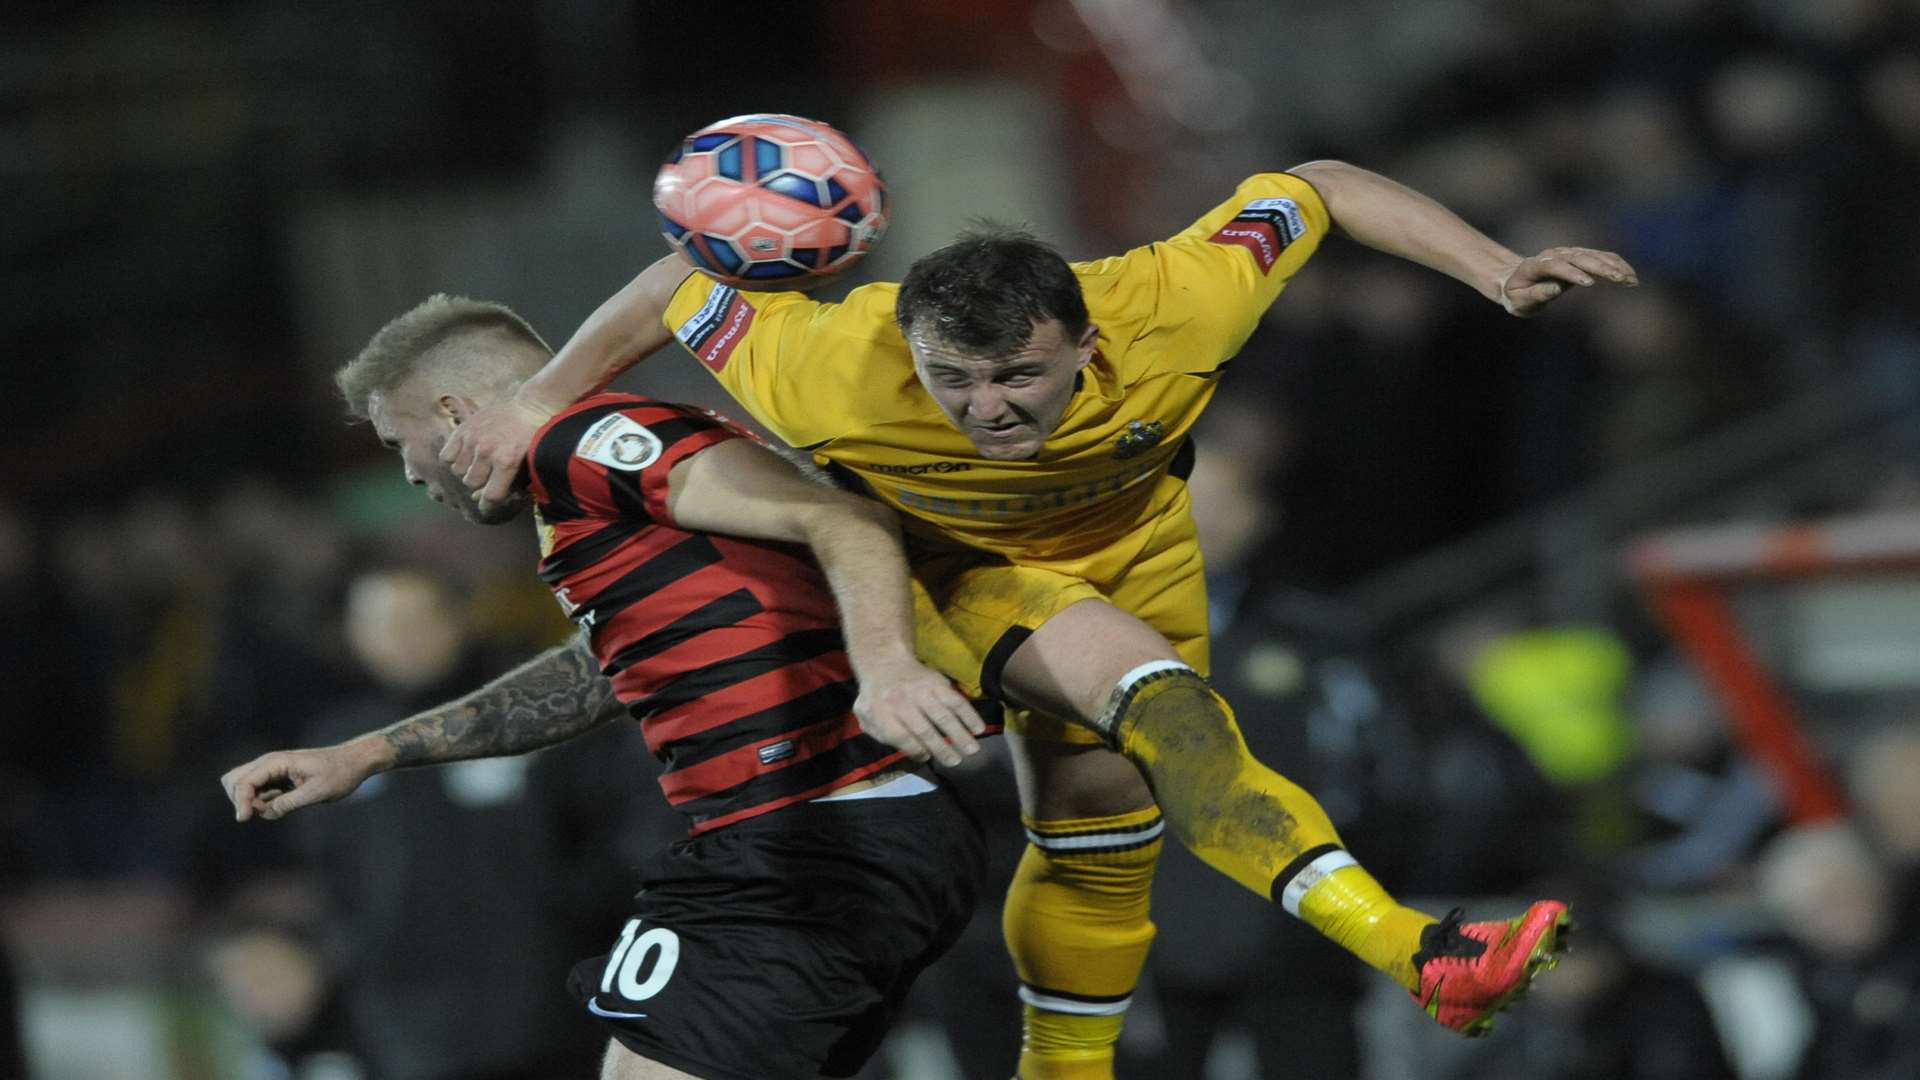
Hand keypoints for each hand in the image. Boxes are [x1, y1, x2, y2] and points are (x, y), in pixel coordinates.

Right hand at [220, 743, 380, 821]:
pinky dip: (260, 802)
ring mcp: (271, 770)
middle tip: (267, 810)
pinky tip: (284, 803)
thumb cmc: (339, 774)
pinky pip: (256, 792)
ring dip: (250, 802)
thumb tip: (265, 812)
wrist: (354, 762)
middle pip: (233, 781)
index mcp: (276, 762)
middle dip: (240, 800)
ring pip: (241, 786)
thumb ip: (290, 803)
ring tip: (279, 806)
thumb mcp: (318, 792)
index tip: (246, 819)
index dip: (240, 802)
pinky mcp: (276, 778)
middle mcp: (269, 763)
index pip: (243, 782)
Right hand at [440, 394, 555, 517]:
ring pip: (457, 471)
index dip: (488, 506)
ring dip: (467, 471)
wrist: (531, 407)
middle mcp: (487, 451)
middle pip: (471, 483)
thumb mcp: (529, 464)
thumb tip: (479, 499)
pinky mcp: (463, 429)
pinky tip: (467, 454)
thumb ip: (508, 484)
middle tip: (488, 476)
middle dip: (479, 484)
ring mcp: (473, 439)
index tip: (486, 507)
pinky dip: (454, 458)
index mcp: (507, 462)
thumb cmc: (534, 439)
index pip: (490, 497)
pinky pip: (446, 455)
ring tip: (479, 463)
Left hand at [853, 658, 986, 767]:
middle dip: (941, 748)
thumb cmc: (877, 697)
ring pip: (943, 716)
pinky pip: (955, 700)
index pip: (901, 737)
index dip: (915, 750)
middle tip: (955, 762)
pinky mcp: (937, 682)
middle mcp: (901, 701)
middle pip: (924, 729)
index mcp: (880, 712)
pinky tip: (978, 729)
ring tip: (972, 750)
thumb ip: (879, 735)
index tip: (926, 757)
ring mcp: (921, 690)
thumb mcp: (865, 716)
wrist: (886, 662)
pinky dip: (969, 715)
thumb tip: (910, 752)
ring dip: (960, 734)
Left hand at [1498, 247, 1637, 316]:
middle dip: (1601, 268)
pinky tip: (1630, 275)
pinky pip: (1599, 257)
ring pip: (1593, 256)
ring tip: (1631, 280)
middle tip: (1620, 279)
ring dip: (1614, 266)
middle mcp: (1553, 254)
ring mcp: (1567, 253)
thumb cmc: (1517, 296)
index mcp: (1535, 265)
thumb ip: (1536, 294)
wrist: (1515, 280)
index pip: (1556, 266)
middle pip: (1580, 258)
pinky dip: (1615, 264)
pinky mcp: (1578, 255)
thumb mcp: (1520, 301)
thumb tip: (1556, 288)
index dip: (1572, 273)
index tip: (1589, 283)